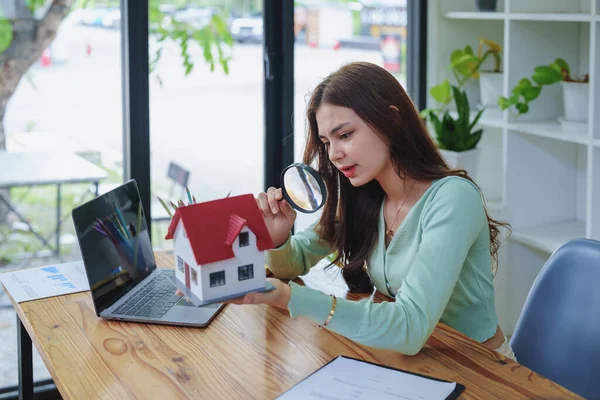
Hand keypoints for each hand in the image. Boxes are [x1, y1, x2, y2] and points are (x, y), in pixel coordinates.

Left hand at [175, 278, 290, 309]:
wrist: (280, 291)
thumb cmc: (274, 293)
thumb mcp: (268, 294)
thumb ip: (257, 297)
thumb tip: (246, 298)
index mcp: (238, 296)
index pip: (217, 297)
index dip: (202, 297)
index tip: (189, 297)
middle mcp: (233, 291)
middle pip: (211, 292)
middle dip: (195, 291)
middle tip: (178, 290)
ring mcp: (235, 285)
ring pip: (214, 284)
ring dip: (201, 282)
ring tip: (185, 279)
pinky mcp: (238, 278)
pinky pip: (223, 275)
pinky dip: (213, 271)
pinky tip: (204, 267)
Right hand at [256, 187, 295, 247]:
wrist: (274, 235)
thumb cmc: (283, 224)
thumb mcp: (290, 218)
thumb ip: (289, 209)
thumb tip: (283, 201)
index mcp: (280, 199)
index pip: (278, 190)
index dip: (278, 192)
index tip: (279, 197)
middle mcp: (271, 199)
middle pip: (270, 190)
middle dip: (272, 200)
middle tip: (275, 211)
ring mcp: (262, 203)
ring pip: (261, 195)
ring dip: (265, 205)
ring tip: (268, 215)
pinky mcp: (255, 208)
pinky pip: (253, 202)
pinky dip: (257, 207)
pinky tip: (261, 214)